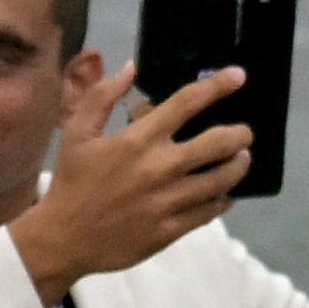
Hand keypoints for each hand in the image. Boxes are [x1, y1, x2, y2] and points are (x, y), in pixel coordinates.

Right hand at [2, 53, 246, 300]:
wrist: (63, 238)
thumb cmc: (72, 182)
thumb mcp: (76, 132)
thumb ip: (102, 96)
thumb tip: (131, 68)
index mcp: (139, 139)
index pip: (187, 103)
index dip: (218, 86)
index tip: (238, 76)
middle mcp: (160, 167)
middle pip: (217, 143)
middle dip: (239, 134)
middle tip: (245, 132)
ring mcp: (169, 200)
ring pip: (220, 180)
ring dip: (238, 166)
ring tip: (242, 159)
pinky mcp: (171, 229)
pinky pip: (208, 212)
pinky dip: (222, 200)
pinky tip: (224, 194)